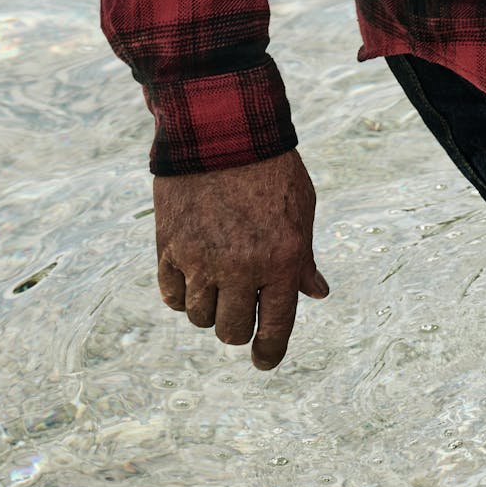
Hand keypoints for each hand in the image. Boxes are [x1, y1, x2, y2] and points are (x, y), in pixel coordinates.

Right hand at [153, 149, 328, 370]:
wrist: (223, 125)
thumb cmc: (271, 167)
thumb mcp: (301, 209)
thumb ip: (304, 258)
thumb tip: (315, 294)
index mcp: (282, 260)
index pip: (275, 329)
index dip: (268, 354)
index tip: (263, 361)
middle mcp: (241, 268)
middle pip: (231, 331)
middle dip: (238, 326)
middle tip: (241, 309)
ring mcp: (201, 260)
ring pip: (200, 317)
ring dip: (209, 308)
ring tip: (217, 283)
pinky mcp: (170, 247)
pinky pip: (172, 295)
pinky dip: (181, 293)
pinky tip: (191, 276)